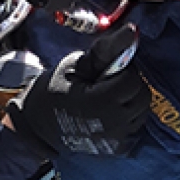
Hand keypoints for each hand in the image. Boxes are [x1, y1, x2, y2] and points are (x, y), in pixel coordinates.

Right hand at [6, 24, 149, 155]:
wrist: (38, 125)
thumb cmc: (53, 91)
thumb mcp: (76, 65)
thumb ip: (107, 49)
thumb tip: (134, 30)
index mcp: (100, 103)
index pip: (131, 80)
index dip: (120, 71)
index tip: (103, 73)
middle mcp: (113, 125)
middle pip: (142, 96)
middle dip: (128, 84)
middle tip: (105, 84)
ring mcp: (118, 140)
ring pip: (142, 111)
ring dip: (129, 101)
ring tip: (106, 98)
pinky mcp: (120, 149)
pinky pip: (137, 126)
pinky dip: (128, 117)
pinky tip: (109, 114)